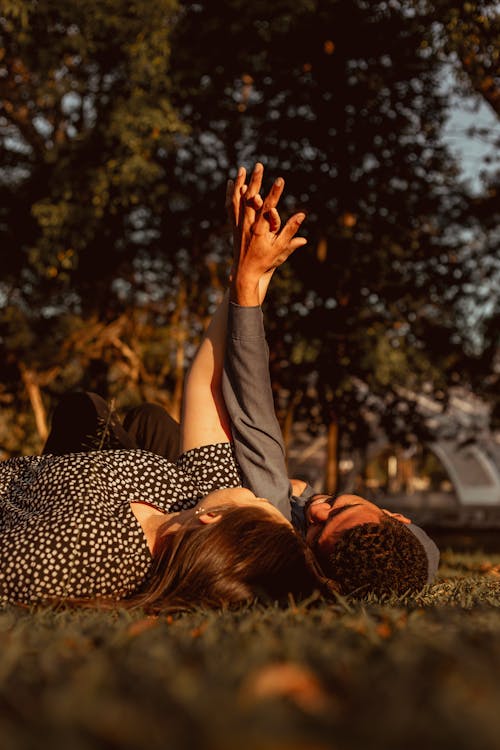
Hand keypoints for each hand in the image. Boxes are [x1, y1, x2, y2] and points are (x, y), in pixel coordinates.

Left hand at [226, 163, 306, 305]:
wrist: (245, 273)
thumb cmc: (265, 262)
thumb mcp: (281, 249)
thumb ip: (291, 231)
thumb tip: (302, 216)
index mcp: (260, 230)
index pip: (268, 207)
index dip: (274, 193)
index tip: (280, 179)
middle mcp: (247, 225)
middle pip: (250, 198)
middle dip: (255, 180)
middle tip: (259, 165)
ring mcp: (238, 225)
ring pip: (237, 200)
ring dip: (240, 183)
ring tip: (242, 169)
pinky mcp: (234, 226)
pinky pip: (230, 207)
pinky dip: (231, 194)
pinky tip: (232, 183)